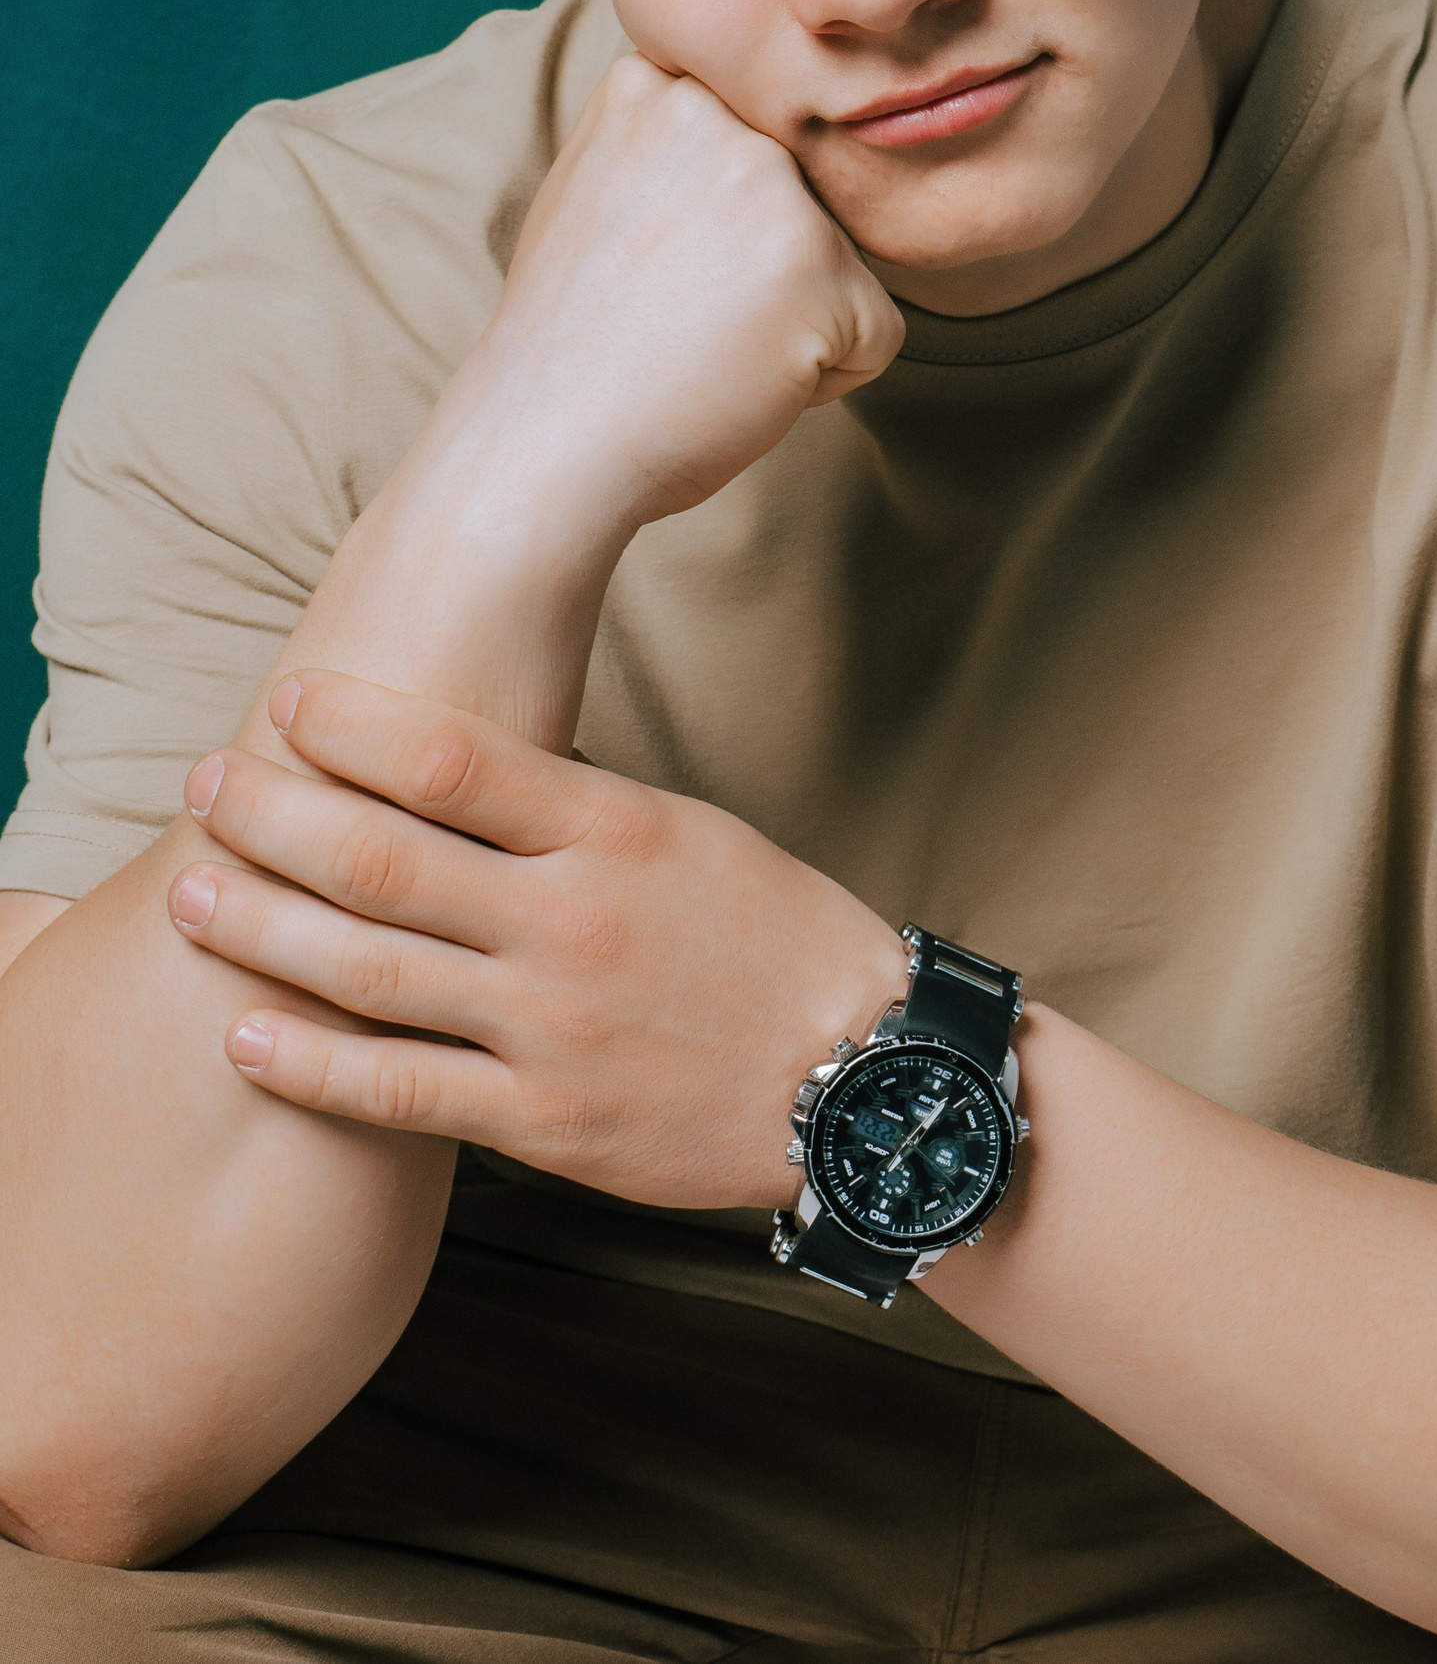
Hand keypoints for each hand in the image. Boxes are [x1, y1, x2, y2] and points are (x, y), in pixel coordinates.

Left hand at [165, 670, 906, 1207]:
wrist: (860, 1076)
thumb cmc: (770, 936)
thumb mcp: (682, 832)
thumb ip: (566, 810)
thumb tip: (441, 770)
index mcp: (611, 830)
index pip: (452, 759)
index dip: (352, 728)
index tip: (290, 701)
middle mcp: (570, 921)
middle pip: (383, 860)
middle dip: (273, 818)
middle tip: (206, 786)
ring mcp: (551, 1027)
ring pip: (370, 972)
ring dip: (261, 929)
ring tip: (187, 893)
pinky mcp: (544, 1122)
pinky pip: (400, 1092)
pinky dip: (309, 1064)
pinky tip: (242, 1033)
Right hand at [438, 51, 904, 542]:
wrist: (542, 442)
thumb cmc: (568, 341)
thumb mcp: (593, 190)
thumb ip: (670, 146)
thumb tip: (740, 130)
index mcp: (659, 87)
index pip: (757, 153)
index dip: (717, 230)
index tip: (651, 270)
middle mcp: (722, 117)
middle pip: (806, 206)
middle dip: (762, 274)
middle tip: (670, 316)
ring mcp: (775, 188)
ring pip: (843, 268)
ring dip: (792, 323)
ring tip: (699, 347)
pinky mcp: (823, 267)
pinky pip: (875, 335)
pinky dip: (825, 380)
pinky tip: (739, 382)